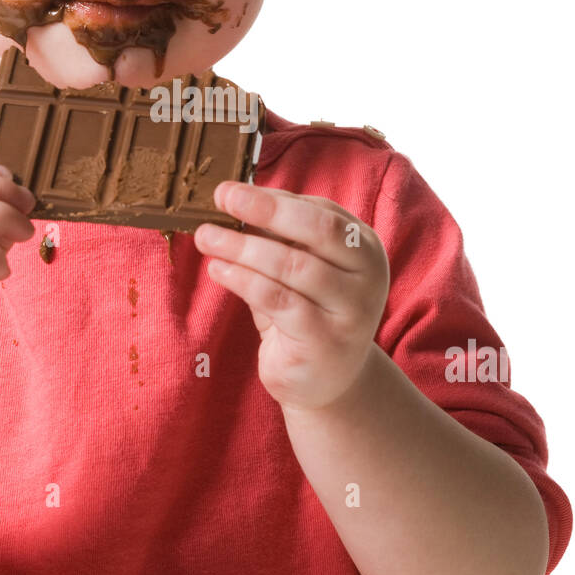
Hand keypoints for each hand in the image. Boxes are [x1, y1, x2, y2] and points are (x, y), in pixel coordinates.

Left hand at [192, 182, 389, 411]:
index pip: (320, 211)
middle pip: (317, 229)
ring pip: (292, 265)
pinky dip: (243, 280)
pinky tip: (218, 270)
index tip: (230, 191)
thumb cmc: (308, 314)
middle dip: (265, 209)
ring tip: (206, 237)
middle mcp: (368, 276)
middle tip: (223, 196)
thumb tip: (236, 199)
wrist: (328, 383)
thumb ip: (283, 239)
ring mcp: (351, 310)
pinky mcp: (326, 341)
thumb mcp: (303, 271)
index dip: (274, 198)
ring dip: (242, 247)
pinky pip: (277, 300)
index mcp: (365, 248)